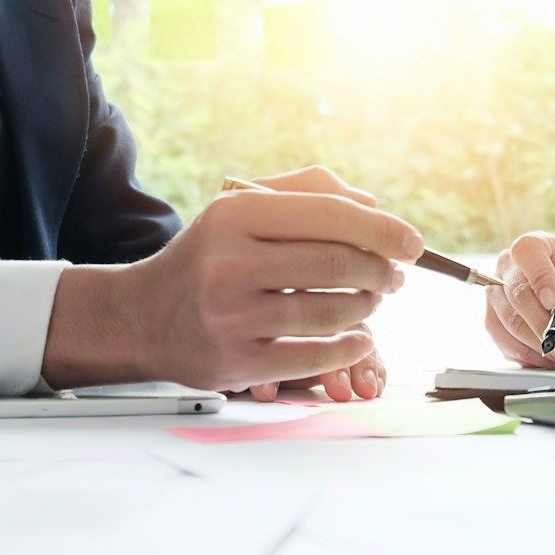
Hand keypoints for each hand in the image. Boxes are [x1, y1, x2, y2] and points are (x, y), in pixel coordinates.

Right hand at [42, 166, 421, 390]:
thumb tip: (373, 205)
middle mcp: (229, 262)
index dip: (384, 228)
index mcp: (234, 214)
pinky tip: (358, 338)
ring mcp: (232, 316)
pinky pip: (316, 356)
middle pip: (338, 264)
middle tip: (394, 276)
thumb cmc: (208, 258)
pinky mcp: (238, 361)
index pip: (331, 214)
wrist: (142, 317)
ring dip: (367, 308)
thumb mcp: (240, 208)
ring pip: (332, 311)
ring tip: (371, 301)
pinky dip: (350, 347)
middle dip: (381, 271)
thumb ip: (306, 193)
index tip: (412, 243)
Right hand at [484, 232, 554, 369]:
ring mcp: (498, 294)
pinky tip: (551, 360)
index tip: (554, 302)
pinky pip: (506, 341)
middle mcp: (511, 268)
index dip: (539, 276)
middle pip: (517, 293)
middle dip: (543, 324)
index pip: (528, 251)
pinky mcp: (493, 321)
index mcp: (540, 247)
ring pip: (510, 322)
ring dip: (540, 346)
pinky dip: (531, 356)